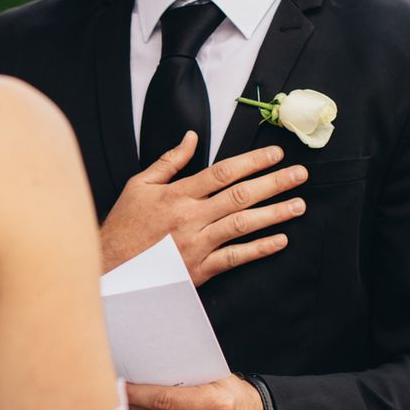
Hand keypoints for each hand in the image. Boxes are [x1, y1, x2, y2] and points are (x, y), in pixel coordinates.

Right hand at [100, 133, 307, 285]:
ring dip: (274, 214)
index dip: (252, 162)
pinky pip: (234, 257)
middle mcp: (190, 217)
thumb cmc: (123, 227)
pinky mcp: (199, 269)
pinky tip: (280, 241)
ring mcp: (196, 244)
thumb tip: (191, 138)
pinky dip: (258, 249)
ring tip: (298, 205)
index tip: (275, 154)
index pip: (222, 172)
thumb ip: (168, 162)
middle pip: (240, 195)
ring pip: (242, 225)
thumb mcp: (139, 186)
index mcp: (177, 194)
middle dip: (274, 183)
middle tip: (300, 174)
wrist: (110, 270)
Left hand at [126, 376, 265, 409]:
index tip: (119, 384)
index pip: (165, 400)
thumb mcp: (213, 377)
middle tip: (113, 394)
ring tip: (120, 409)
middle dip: (130, 406)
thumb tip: (140, 372)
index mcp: (219, 405)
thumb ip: (182, 377)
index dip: (137, 393)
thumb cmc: (228, 395)